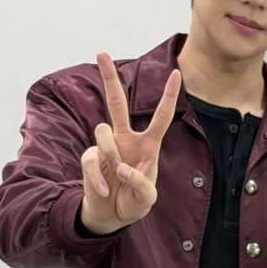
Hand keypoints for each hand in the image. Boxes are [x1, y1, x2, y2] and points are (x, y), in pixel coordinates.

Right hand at [80, 52, 181, 234]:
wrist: (111, 215)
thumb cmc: (134, 202)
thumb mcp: (147, 199)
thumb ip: (141, 183)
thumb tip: (122, 167)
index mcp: (147, 145)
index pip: (160, 117)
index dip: (168, 96)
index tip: (176, 73)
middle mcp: (125, 139)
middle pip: (116, 103)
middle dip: (109, 78)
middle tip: (100, 52)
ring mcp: (106, 146)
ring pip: (103, 131)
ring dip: (111, 155)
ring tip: (117, 176)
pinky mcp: (90, 157)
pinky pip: (91, 160)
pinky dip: (98, 178)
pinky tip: (105, 191)